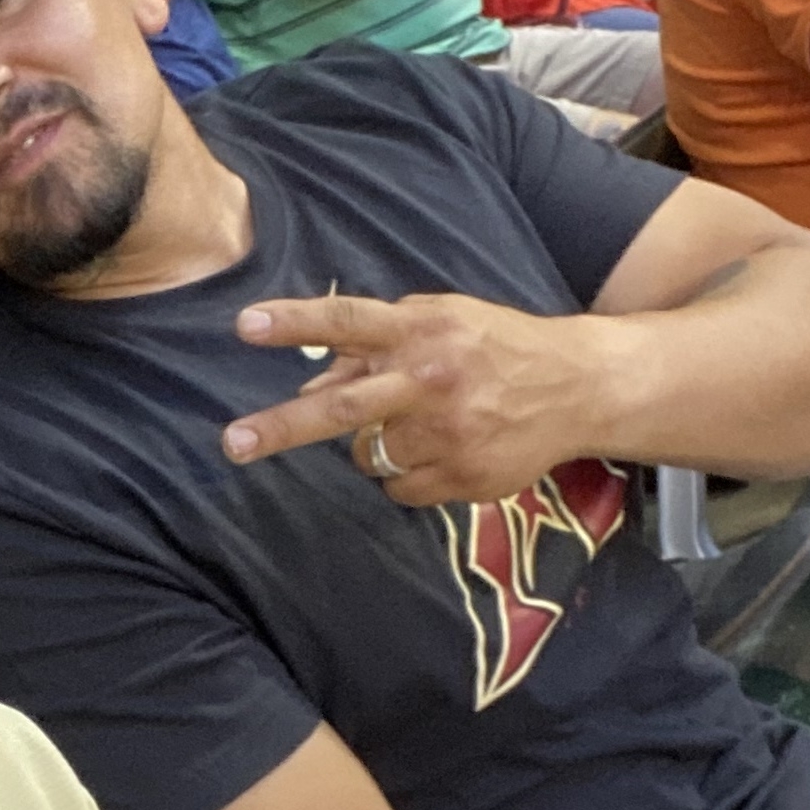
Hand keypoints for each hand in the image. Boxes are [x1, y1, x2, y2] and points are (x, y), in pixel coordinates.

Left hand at [224, 290, 611, 498]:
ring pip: (367, 455)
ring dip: (372, 445)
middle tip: (233, 444)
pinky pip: (399, 488)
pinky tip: (442, 451)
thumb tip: (309, 383)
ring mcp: (449, 434)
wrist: (577, 387)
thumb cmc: (493, 347)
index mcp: (423, 331)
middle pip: (343, 408)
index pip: (348, 322)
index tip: (245, 325)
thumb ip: (376, 345)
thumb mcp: (440, 321)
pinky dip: (405, 475)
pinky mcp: (464, 477)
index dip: (295, 323)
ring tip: (416, 425)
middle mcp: (432, 381)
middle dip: (281, 427)